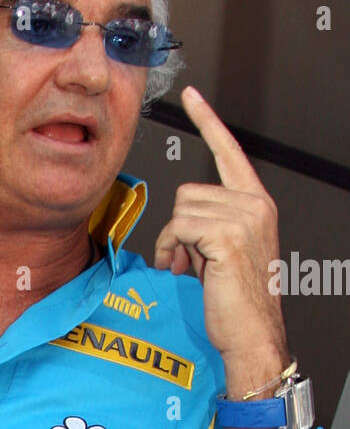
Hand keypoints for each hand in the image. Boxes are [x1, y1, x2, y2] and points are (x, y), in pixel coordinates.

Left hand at [153, 86, 287, 377]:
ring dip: (173, 242)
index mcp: (255, 202)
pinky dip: (172, 251)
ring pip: (179, 210)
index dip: (208, 121)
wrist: (251, 333)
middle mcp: (254, 203)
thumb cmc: (235, 300)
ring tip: (192, 266)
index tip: (192, 95)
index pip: (228, 151)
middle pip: (187, 190)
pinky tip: (187, 270)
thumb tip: (179, 220)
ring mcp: (243, 217)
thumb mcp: (223, 250)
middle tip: (190, 258)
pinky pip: (177, 228)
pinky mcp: (226, 235)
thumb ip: (209, 223)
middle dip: (178, 227)